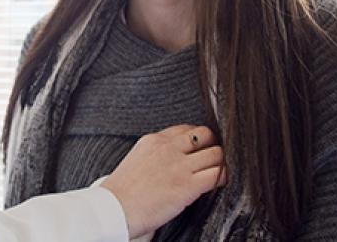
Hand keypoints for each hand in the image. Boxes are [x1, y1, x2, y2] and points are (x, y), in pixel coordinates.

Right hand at [99, 124, 225, 238]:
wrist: (113, 208)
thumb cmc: (121, 192)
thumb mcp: (136, 160)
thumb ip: (156, 155)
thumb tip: (174, 160)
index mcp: (152, 140)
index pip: (186, 128)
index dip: (197, 138)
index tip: (200, 148)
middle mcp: (168, 148)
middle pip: (205, 134)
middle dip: (212, 145)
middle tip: (212, 159)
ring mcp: (179, 165)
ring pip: (216, 153)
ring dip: (220, 163)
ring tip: (216, 173)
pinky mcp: (188, 185)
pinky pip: (218, 175)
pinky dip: (222, 179)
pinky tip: (217, 185)